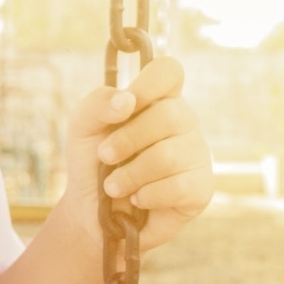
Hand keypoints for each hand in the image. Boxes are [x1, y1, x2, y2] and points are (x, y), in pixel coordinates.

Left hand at [63, 57, 212, 253]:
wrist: (93, 212)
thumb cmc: (92, 162)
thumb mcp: (83, 127)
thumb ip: (97, 104)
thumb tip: (126, 101)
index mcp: (157, 99)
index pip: (169, 71)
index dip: (148, 84)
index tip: (124, 106)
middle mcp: (183, 121)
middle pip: (169, 115)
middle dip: (128, 139)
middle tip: (105, 156)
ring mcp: (196, 154)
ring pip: (169, 155)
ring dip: (130, 174)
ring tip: (113, 186)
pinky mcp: (200, 188)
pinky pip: (177, 187)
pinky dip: (146, 195)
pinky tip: (137, 199)